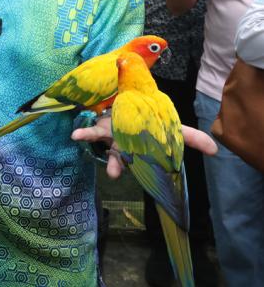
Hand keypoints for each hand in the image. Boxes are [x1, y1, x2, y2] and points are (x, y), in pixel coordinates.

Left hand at [71, 118, 217, 178]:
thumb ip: (189, 137)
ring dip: (105, 159)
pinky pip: (91, 132)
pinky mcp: (102, 128)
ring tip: (104, 168)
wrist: (125, 108)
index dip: (157, 168)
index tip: (158, 183)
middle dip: (118, 168)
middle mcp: (128, 148)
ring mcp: (114, 139)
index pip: (153, 160)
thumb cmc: (145, 123)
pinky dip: (83, 134)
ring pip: (109, 151)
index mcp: (144, 150)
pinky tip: (75, 136)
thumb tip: (216, 149)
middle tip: (115, 175)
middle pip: (125, 160)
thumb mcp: (168, 127)